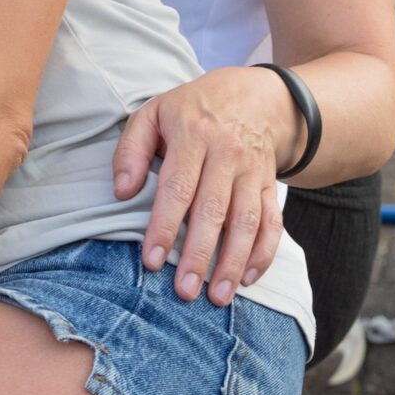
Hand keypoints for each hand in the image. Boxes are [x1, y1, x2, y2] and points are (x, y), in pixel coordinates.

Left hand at [110, 67, 292, 307]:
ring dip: (233, 262)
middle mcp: (227, 154)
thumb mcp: (153, 114)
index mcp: (193, 135)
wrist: (255, 96)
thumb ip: (131, 150)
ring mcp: (253, 171)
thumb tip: (122, 192)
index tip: (152, 261)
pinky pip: (273, 223)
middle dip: (199, 255)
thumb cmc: (191, 110)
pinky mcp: (270, 185)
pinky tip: (247, 278)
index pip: (177, 188)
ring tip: (217, 297)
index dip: (165, 226)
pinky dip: (264, 253)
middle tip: (184, 292)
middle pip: (214, 211)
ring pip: (247, 222)